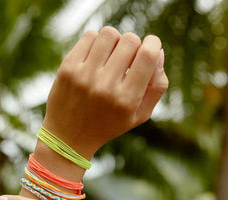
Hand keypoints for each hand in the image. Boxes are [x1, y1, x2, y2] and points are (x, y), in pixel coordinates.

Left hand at [43, 26, 167, 158]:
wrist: (69, 137)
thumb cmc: (110, 124)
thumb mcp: (140, 115)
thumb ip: (156, 87)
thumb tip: (159, 52)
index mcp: (127, 100)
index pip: (147, 55)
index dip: (154, 44)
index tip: (152, 48)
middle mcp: (105, 86)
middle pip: (130, 40)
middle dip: (135, 45)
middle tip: (129, 60)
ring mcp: (84, 75)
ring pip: (110, 34)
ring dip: (116, 41)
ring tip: (112, 57)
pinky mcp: (68, 67)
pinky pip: (90, 36)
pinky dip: (98, 42)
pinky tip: (97, 58)